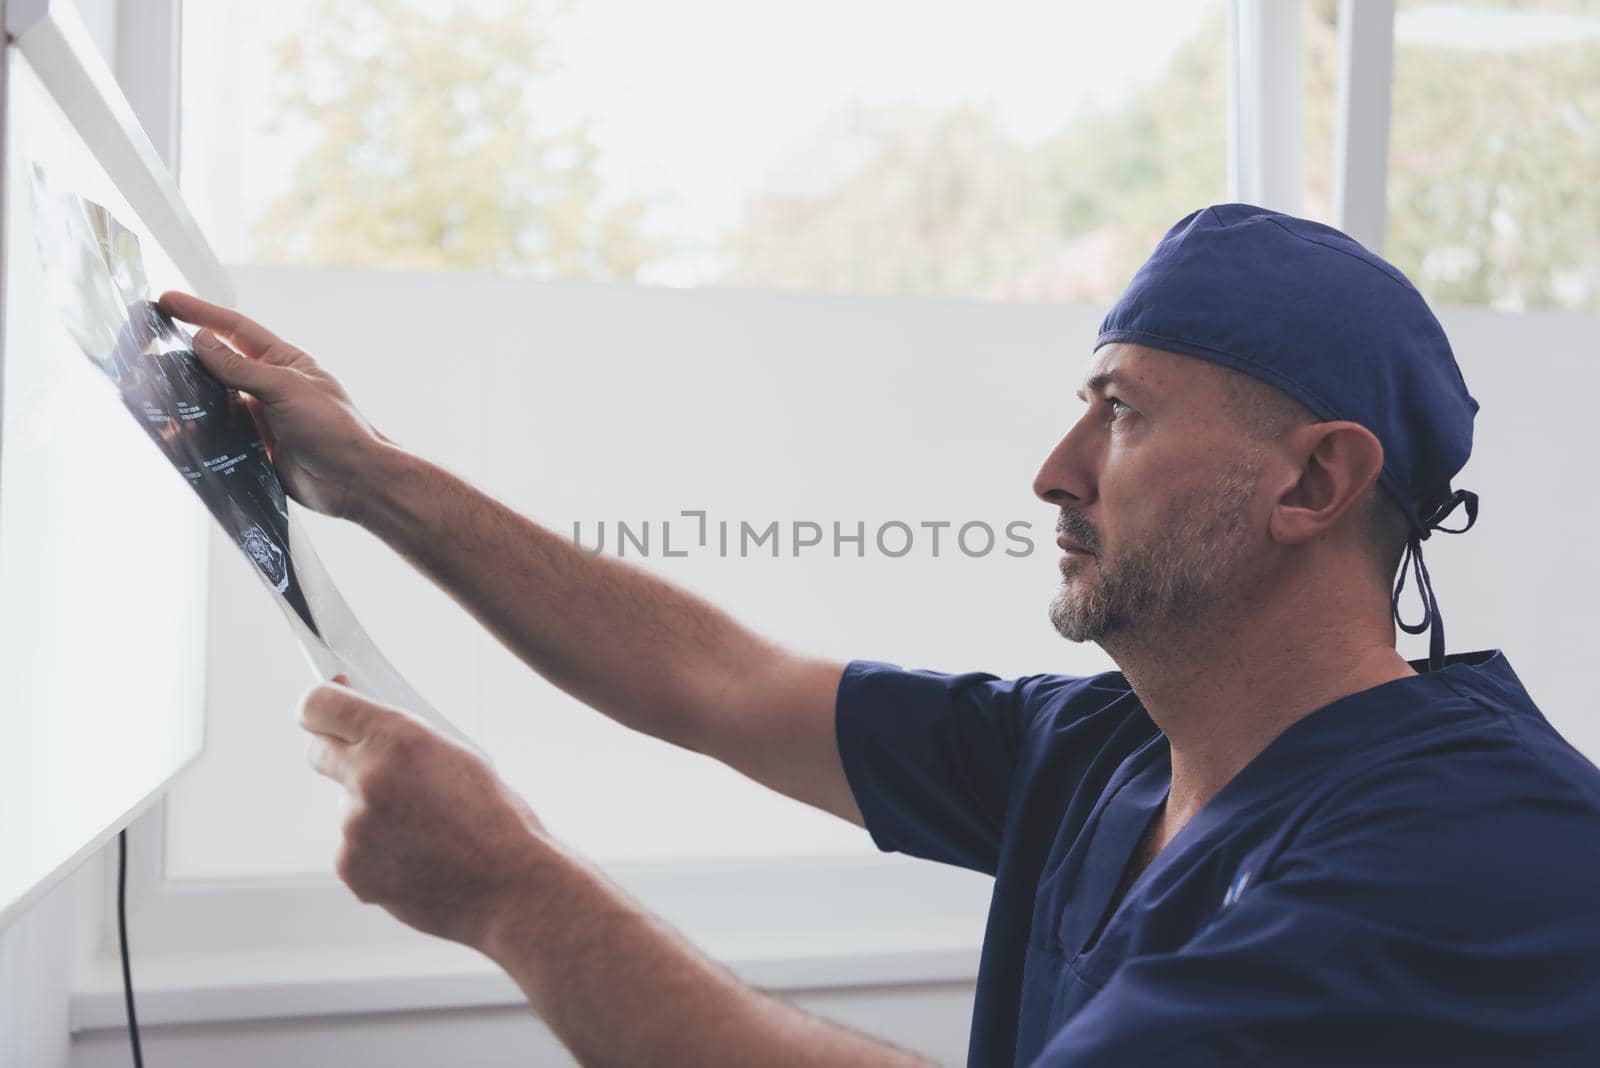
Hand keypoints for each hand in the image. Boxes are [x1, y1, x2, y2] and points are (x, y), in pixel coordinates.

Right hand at [158, 290, 393, 520]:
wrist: (354, 481)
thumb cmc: (335, 429)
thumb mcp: (287, 389)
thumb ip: (241, 368)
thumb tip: (203, 341)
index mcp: (284, 362)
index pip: (235, 329)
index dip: (201, 313)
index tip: (167, 301)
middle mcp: (269, 385)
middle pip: (219, 362)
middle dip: (184, 351)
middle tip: (146, 341)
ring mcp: (261, 416)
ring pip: (213, 398)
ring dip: (186, 392)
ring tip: (150, 383)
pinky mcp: (255, 446)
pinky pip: (218, 432)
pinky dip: (196, 428)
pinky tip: (173, 426)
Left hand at [299, 675, 546, 948]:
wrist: (512, 885)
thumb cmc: (496, 818)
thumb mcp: (458, 755)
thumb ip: (404, 738)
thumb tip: (367, 727)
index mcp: (399, 738)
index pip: (319, 705)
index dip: (320, 704)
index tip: (324, 708)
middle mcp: (368, 777)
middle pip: (318, 752)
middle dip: (339, 753)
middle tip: (370, 764)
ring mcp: (354, 827)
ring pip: (344, 806)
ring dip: (369, 812)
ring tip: (423, 831)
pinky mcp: (351, 867)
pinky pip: (352, 848)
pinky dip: (375, 852)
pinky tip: (416, 859)